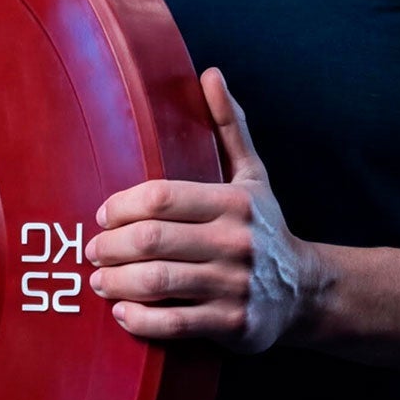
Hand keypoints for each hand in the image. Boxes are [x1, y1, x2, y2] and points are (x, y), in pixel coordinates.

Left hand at [88, 69, 316, 352]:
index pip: (161, 197)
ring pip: (157, 282)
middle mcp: (236, 242)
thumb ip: (228, 128)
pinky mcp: (233, 325)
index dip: (121, 206)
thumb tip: (210, 75)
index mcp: (234, 202)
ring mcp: (235, 285)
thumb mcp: (253, 177)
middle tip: (93, 250)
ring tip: (100, 280)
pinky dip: (139, 319)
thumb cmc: (265, 229)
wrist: (306, 292)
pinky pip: (173, 324)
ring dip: (116, 282)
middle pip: (152, 240)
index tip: (103, 215)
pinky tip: (123, 312)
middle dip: (110, 246)